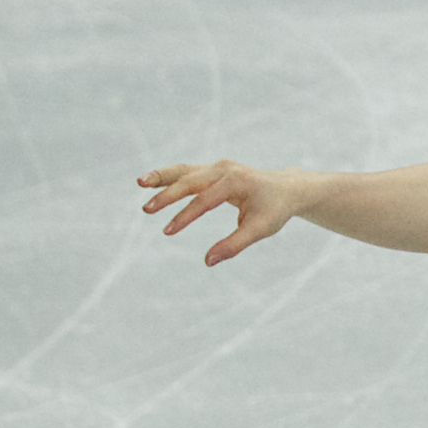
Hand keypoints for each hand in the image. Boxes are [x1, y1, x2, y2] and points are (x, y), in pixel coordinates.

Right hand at [138, 160, 304, 265]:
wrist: (287, 189)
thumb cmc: (274, 211)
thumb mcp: (259, 230)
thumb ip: (234, 245)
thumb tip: (207, 261)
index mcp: (236, 181)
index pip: (205, 200)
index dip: (185, 216)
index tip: (167, 231)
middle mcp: (225, 169)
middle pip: (190, 180)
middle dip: (167, 195)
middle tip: (147, 211)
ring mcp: (218, 166)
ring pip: (184, 170)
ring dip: (162, 177)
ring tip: (140, 183)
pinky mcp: (213, 169)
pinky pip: (187, 172)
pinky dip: (169, 177)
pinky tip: (150, 182)